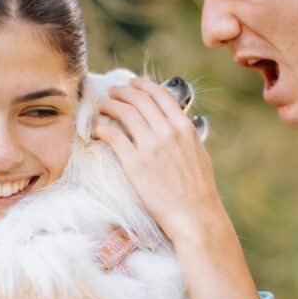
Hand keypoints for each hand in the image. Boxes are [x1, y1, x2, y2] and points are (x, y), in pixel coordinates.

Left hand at [94, 78, 220, 245]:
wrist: (193, 215)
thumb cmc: (198, 190)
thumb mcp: (198, 153)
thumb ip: (185, 135)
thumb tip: (175, 124)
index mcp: (183, 127)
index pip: (159, 95)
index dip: (142, 85)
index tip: (132, 83)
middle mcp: (167, 132)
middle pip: (138, 99)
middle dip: (122, 91)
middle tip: (113, 92)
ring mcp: (149, 147)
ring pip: (124, 113)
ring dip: (110, 105)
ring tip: (103, 107)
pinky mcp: (134, 164)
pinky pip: (113, 137)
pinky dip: (103, 129)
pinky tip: (99, 131)